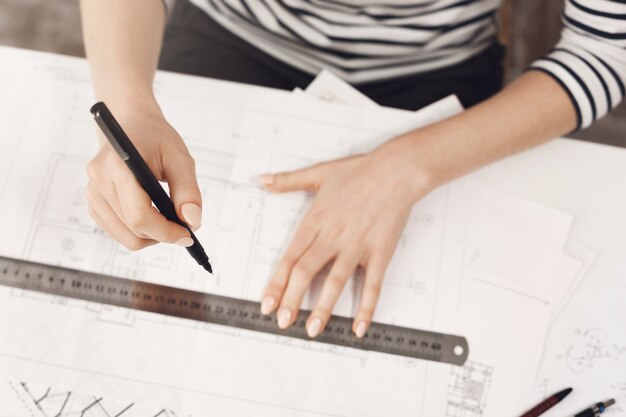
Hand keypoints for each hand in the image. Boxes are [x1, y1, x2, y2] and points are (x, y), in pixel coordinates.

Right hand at [86, 104, 201, 250]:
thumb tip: (192, 222)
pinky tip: (153, 217)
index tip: (188, 234)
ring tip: (169, 220)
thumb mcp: (180, 159)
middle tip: (185, 228)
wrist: (132, 125)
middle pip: (133, 229)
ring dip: (152, 237)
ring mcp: (92, 193)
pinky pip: (118, 232)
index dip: (166, 231)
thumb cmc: (156, 139)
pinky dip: (139, 232)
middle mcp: (99, 181)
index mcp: (119, 166)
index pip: (139, 215)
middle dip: (163, 235)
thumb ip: (188, 191)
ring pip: (125, 237)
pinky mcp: (93, 202)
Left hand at [257, 150, 428, 338]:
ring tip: (313, 329)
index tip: (267, 304)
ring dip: (323, 307)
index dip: (277, 283)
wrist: (396, 170)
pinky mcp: (380, 252)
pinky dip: (367, 307)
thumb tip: (261, 180)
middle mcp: (334, 236)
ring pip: (336, 281)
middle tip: (283, 322)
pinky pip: (373, 284)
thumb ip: (288, 181)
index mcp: (316, 221)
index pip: (290, 258)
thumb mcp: (318, 172)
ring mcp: (358, 245)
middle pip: (307, 272)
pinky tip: (359, 326)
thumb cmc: (360, 171)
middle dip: (292, 300)